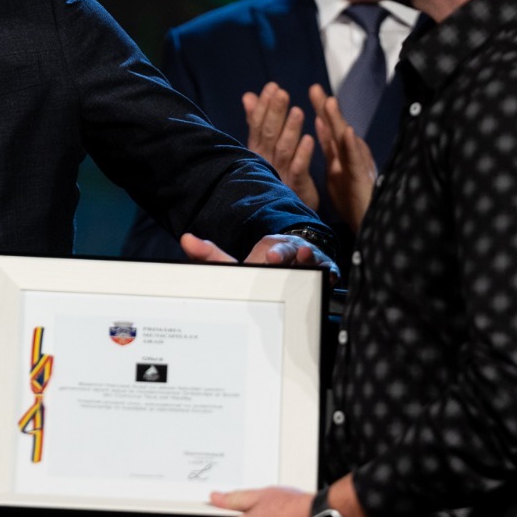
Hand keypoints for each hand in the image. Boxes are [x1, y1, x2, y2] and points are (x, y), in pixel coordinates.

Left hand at [180, 232, 338, 281]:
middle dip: (292, 255)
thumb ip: (210, 255)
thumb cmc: (259, 266)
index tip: (271, 257)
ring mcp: (307, 260)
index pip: (273, 250)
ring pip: (312, 259)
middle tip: (291, 257)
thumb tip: (186, 239)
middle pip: (294, 252)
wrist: (288, 265)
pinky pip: (328, 270)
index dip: (275, 253)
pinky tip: (331, 277)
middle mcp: (290, 251)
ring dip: (314, 260)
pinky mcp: (321, 270)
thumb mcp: (234, 263)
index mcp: (270, 248)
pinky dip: (330, 272)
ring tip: (314, 260)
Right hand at [242, 82, 317, 209]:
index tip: (272, 86)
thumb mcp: (264, 148)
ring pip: (283, 150)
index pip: (258, 125)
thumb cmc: (276, 176)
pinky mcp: (295, 188)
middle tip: (282, 93)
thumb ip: (256, 122)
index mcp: (258, 152)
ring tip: (298, 111)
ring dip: (290, 130)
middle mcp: (266, 162)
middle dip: (275, 113)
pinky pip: (298, 170)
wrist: (284, 216)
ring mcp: (279, 176)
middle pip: (269, 135)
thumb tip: (248, 96)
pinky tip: (309, 140)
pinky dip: (302, 155)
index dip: (264, 106)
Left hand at [310, 85, 376, 229]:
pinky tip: (348, 133)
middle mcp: (351, 158)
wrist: (371, 224)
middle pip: (337, 129)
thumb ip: (331, 147)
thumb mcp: (336, 171)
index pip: (330, 130)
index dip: (322, 111)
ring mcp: (357, 168)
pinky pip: (355, 162)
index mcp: (341, 157)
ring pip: (346, 141)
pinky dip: (352, 147)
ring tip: (329, 102)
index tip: (314, 91)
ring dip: (338, 121)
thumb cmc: (354, 200)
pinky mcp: (361, 180)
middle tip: (315, 88)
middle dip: (327, 108)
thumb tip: (321, 124)